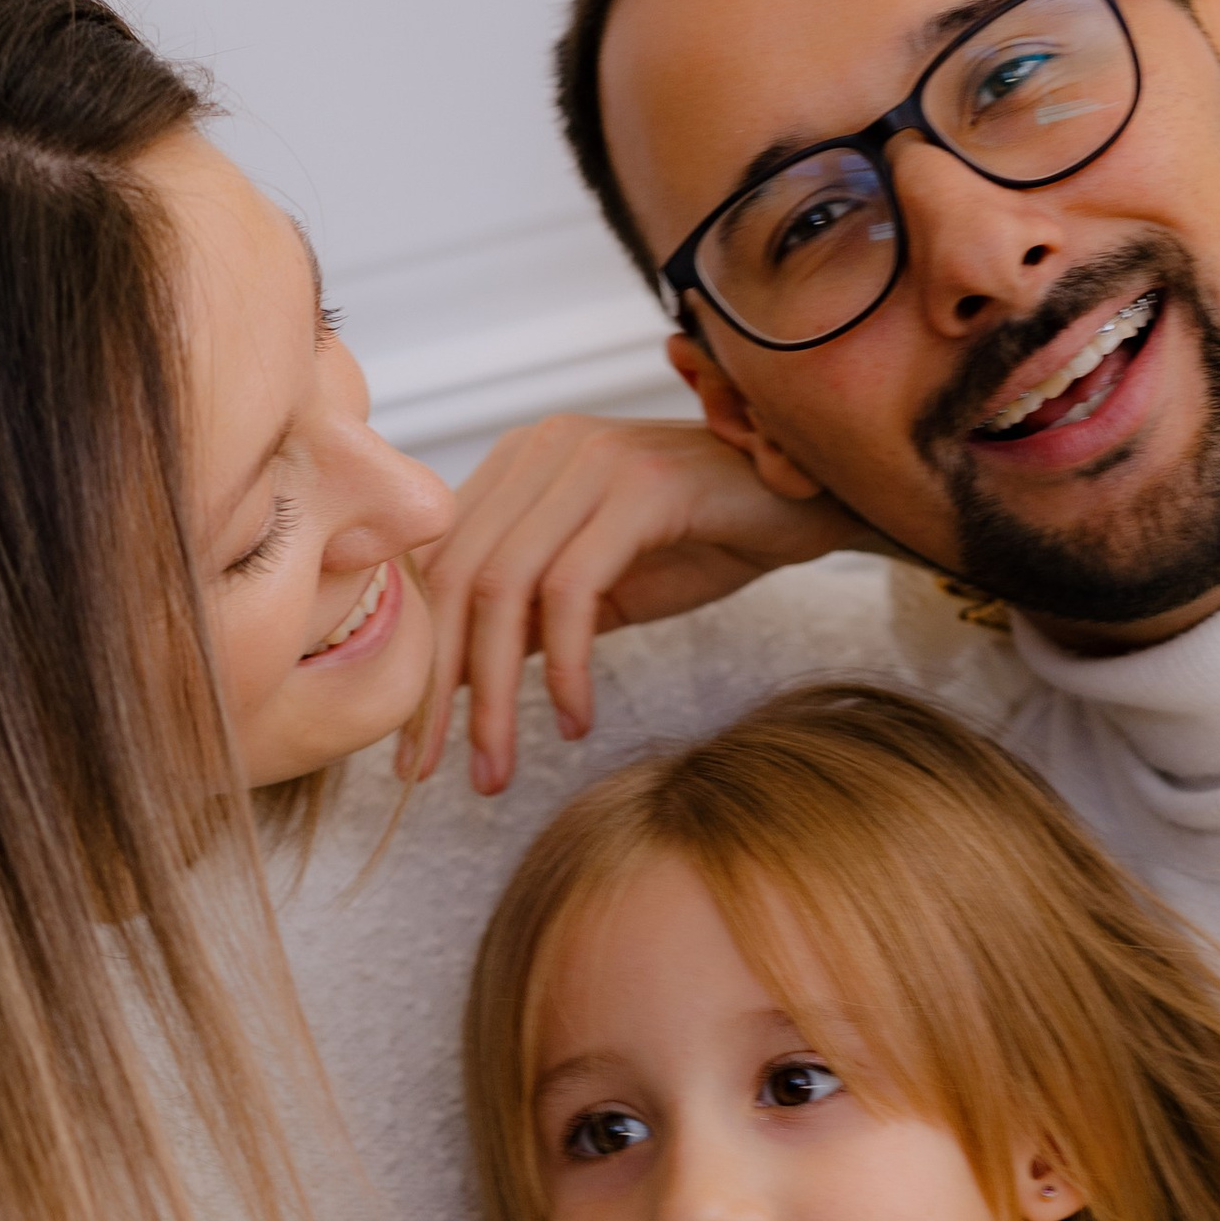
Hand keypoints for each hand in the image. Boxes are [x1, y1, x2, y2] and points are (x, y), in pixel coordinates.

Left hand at [403, 407, 875, 797]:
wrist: (806, 506)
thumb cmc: (700, 542)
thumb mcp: (592, 587)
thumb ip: (520, 616)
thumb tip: (444, 682)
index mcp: (516, 465)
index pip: (436, 568)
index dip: (414, 660)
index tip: (414, 747)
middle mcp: (541, 449)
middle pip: (455, 581)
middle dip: (439, 689)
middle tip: (437, 771)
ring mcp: (589, 461)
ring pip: (503, 591)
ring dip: (494, 695)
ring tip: (499, 768)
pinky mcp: (639, 487)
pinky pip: (572, 590)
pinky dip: (562, 666)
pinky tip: (574, 720)